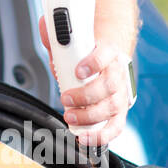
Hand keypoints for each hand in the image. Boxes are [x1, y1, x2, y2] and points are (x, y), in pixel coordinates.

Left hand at [38, 15, 133, 146]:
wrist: (105, 57)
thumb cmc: (86, 50)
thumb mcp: (72, 39)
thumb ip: (58, 36)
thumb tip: (46, 29)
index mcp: (108, 50)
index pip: (106, 54)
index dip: (94, 63)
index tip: (78, 70)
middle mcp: (118, 71)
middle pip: (109, 85)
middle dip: (86, 95)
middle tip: (66, 98)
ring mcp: (120, 92)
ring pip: (112, 107)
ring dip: (90, 116)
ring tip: (70, 117)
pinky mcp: (119, 111)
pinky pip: (116, 126)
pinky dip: (101, 135)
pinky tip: (84, 139)